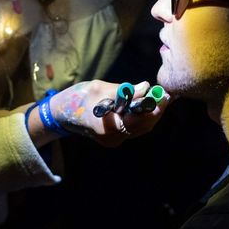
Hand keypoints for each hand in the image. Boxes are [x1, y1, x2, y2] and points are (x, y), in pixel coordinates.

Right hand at [50, 80, 169, 146]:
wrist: (61, 115)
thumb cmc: (79, 97)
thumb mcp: (100, 88)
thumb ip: (124, 90)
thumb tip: (146, 87)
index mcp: (107, 125)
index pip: (137, 117)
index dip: (153, 106)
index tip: (163, 94)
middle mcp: (112, 137)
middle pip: (143, 126)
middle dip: (156, 111)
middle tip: (166, 95)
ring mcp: (113, 141)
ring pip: (140, 129)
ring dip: (152, 114)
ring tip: (161, 99)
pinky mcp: (113, 140)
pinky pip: (134, 130)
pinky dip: (142, 118)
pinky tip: (148, 106)